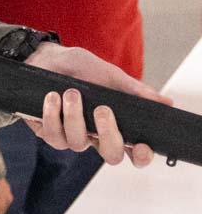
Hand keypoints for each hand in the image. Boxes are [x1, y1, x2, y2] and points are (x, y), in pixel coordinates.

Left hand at [24, 43, 171, 165]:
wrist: (46, 58)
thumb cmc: (79, 67)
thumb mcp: (108, 74)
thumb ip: (134, 89)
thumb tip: (166, 102)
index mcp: (115, 124)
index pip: (134, 151)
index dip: (141, 156)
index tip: (141, 146)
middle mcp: (95, 135)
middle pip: (110, 155)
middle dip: (108, 135)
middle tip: (102, 109)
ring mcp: (71, 135)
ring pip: (78, 144)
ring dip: (74, 117)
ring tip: (70, 92)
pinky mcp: (48, 131)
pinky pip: (52, 135)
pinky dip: (52, 115)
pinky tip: (52, 97)